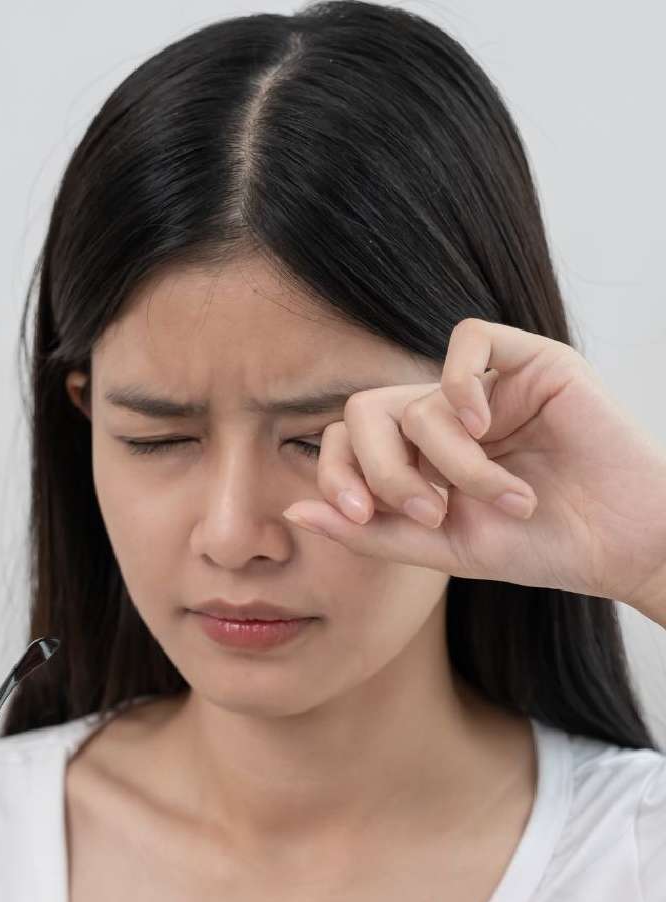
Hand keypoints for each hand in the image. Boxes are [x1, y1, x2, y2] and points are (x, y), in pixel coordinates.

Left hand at [282, 319, 665, 609]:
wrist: (618, 544)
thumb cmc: (538, 547)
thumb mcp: (443, 548)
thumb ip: (371, 531)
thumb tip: (295, 512)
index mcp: (421, 457)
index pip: (348, 441)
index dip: (339, 473)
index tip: (361, 515)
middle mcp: (446, 416)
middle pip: (366, 412)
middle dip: (383, 469)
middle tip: (427, 512)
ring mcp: (486, 386)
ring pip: (419, 397)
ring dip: (451, 460)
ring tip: (502, 497)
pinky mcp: (529, 360)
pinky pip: (467, 341)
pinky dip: (460, 387)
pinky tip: (486, 428)